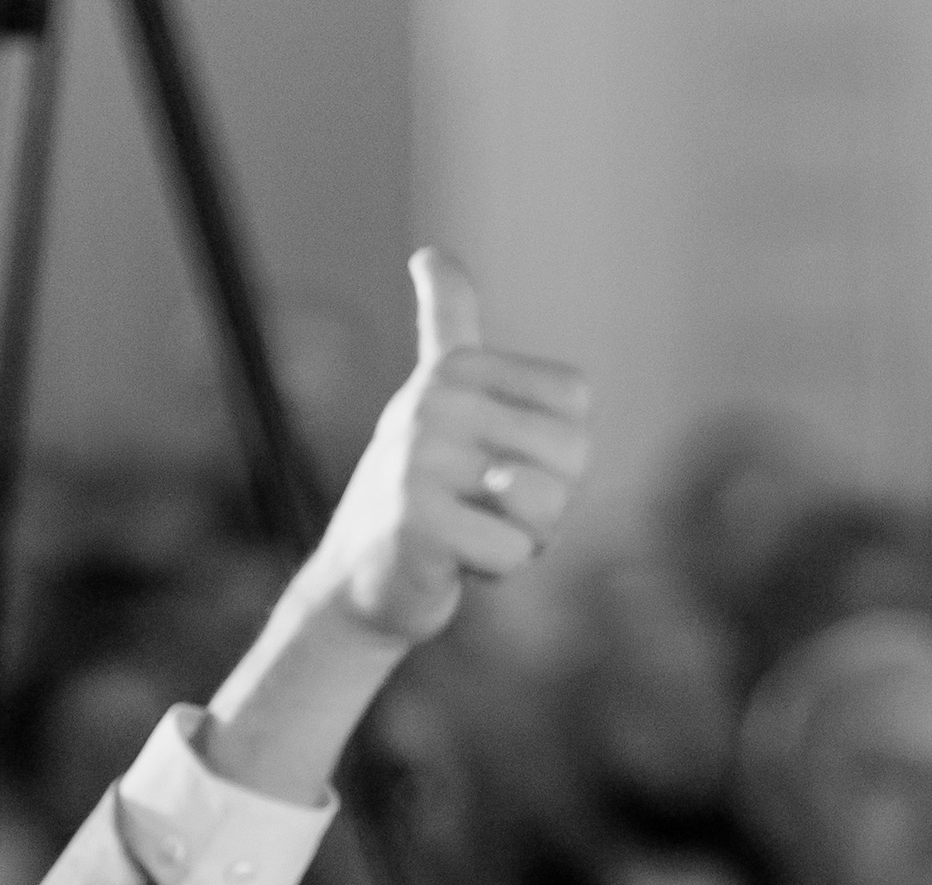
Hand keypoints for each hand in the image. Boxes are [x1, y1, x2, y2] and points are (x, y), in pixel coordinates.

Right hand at [304, 246, 590, 646]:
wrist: (356, 584)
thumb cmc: (421, 496)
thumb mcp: (440, 401)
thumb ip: (447, 325)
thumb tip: (429, 255)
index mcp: (454, 369)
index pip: (575, 403)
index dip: (559, 454)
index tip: (500, 466)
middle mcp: (435, 401)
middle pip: (572, 454)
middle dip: (548, 504)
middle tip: (487, 513)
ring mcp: (420, 459)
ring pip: (545, 504)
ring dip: (524, 540)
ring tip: (471, 534)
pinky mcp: (417, 521)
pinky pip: (511, 551)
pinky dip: (495, 573)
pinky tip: (452, 565)